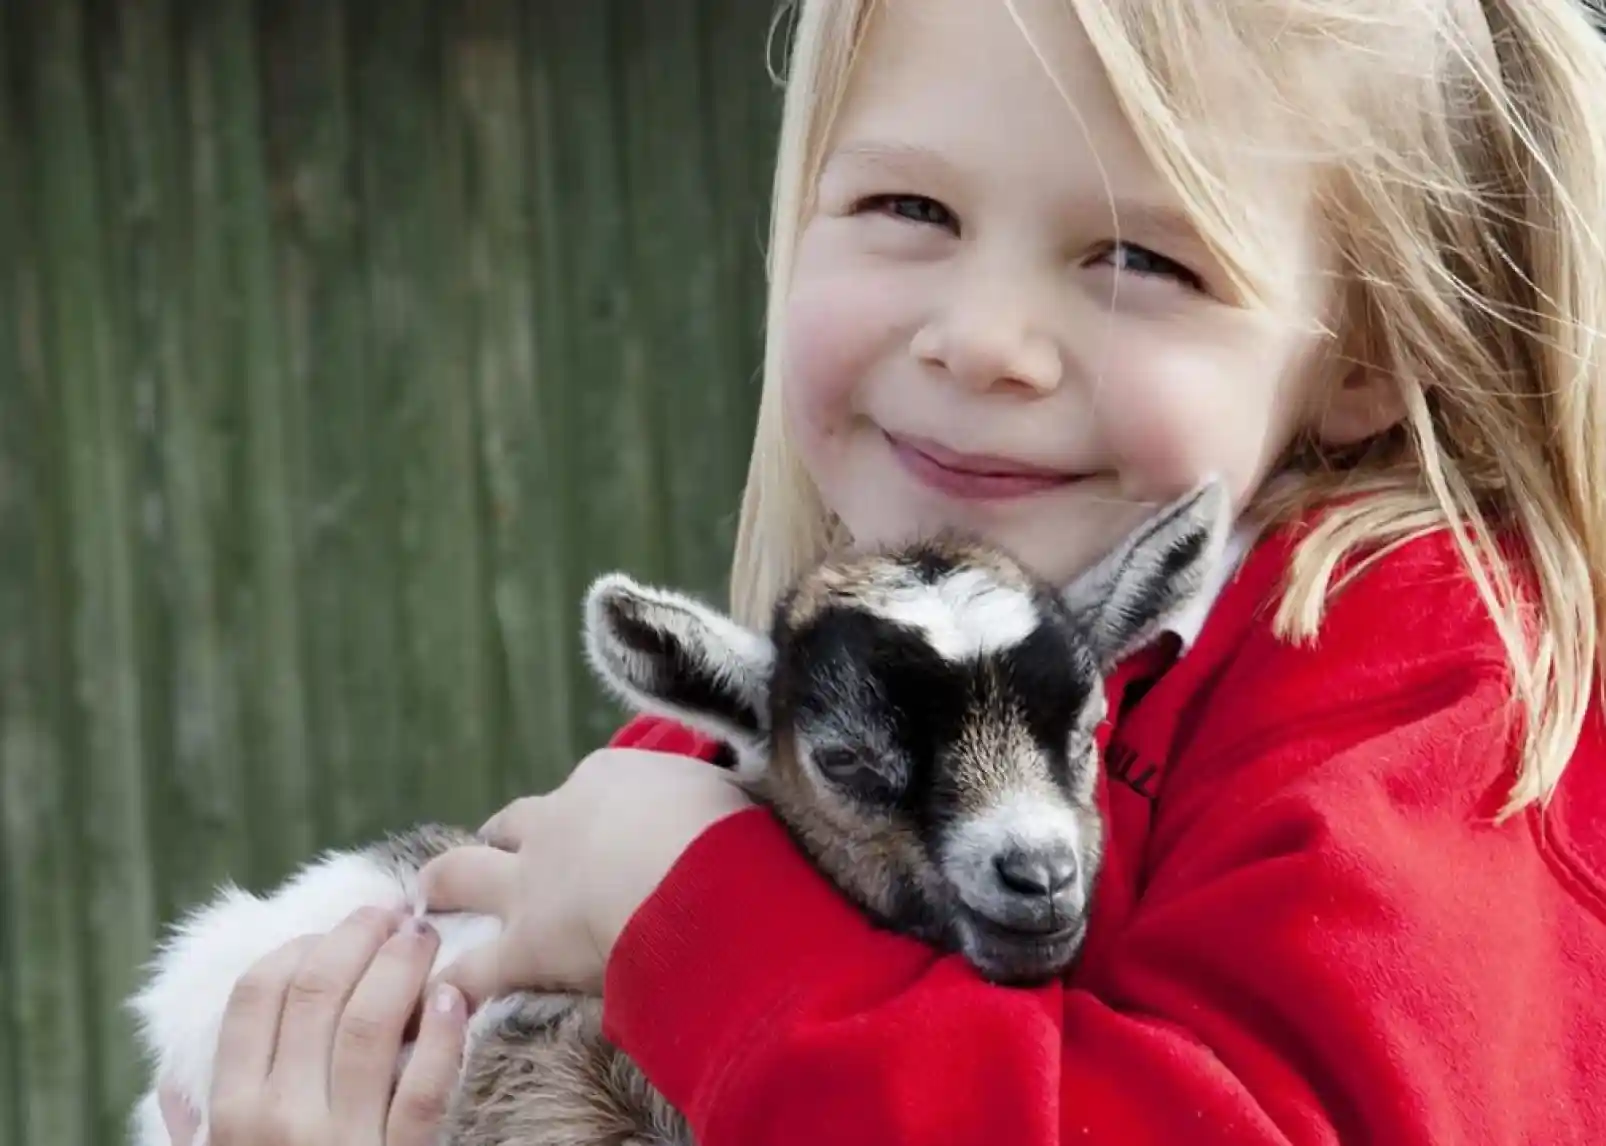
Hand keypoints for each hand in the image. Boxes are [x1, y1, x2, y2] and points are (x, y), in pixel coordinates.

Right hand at [159, 907, 469, 1145]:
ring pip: (374, 1024)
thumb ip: (195, 1131)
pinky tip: (454, 999)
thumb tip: (175, 1084)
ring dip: (403, 966)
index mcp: (231, 1111)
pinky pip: (427, 1087)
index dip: (299, 946)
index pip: (256, 995)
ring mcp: (344, 1140)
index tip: (330, 931)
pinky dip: (444, 1036)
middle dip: (356, 937)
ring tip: (423, 938)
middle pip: (318, 991)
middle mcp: (280, 1118)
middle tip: (389, 912)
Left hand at [419, 748, 752, 1003]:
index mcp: (607, 779)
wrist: (695, 878)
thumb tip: (730, 807)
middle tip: (493, 844)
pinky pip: (473, 970)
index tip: (593, 823)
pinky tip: (437, 993)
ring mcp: (532, 882)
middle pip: (514, 821)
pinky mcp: (524, 946)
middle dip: (502, 834)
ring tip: (424, 897)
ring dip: (441, 885)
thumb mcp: (725, 795)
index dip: (585, 810)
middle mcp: (557, 821)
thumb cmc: (728, 831)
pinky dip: (451, 981)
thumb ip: (710, 801)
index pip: (587, 789)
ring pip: (462, 874)